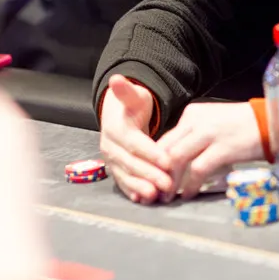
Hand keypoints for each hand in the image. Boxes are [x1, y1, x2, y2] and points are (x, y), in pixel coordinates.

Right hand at [98, 75, 173, 203]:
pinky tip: (143, 199)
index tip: (167, 161)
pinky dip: (132, 191)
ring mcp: (111, 160)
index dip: (150, 153)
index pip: (135, 143)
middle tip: (168, 184)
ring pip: (126, 175)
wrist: (118, 116)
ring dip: (141, 187)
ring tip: (156, 196)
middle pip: (131, 162)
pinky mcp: (115, 169)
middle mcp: (110, 146)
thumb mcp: (133, 95)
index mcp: (116, 128)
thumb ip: (127, 91)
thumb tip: (117, 79)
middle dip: (149, 174)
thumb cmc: (132, 106)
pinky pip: (123, 182)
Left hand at [158, 101, 263, 199]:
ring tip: (168, 197)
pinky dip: (190, 184)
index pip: (164, 139)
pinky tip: (188, 194)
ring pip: (177, 159)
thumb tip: (173, 159)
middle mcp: (196, 121)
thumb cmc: (241, 125)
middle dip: (157, 173)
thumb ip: (192, 136)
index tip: (151, 178)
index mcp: (191, 114)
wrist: (270, 122)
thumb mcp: (212, 122)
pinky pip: (199, 169)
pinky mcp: (222, 148)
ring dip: (171, 182)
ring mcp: (209, 134)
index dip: (154, 162)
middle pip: (166, 150)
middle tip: (153, 191)